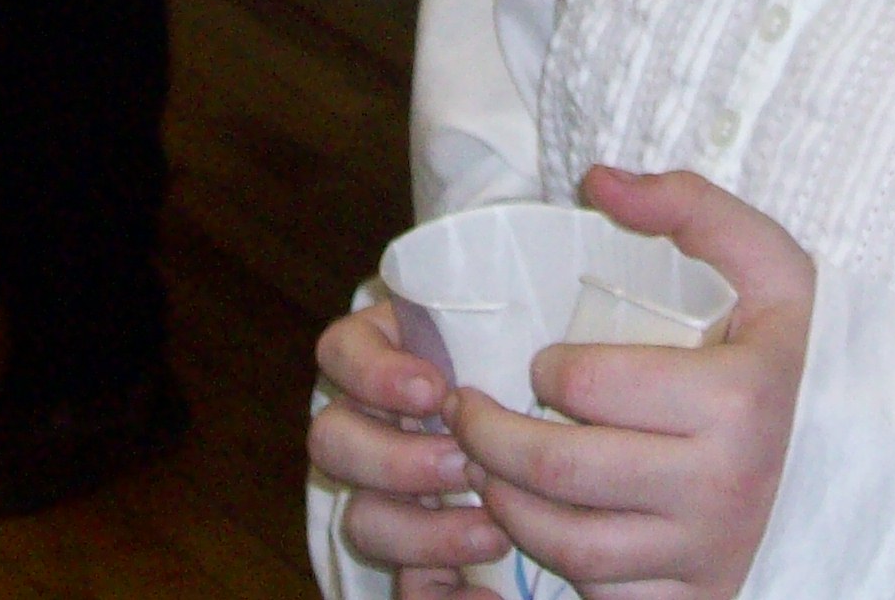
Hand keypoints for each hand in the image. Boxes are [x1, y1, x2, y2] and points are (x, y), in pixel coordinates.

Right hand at [311, 299, 511, 591]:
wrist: (563, 431)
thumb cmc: (534, 360)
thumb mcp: (513, 326)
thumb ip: (496, 321)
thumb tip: (528, 338)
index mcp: (385, 359)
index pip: (339, 352)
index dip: (374, 374)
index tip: (434, 389)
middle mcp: (371, 426)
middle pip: (331, 441)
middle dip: (394, 458)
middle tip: (462, 463)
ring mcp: (386, 495)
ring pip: (361, 519)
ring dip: (422, 532)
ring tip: (493, 533)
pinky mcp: (414, 558)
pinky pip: (407, 590)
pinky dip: (442, 599)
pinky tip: (486, 595)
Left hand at [452, 168, 814, 599]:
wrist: (882, 467)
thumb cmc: (809, 359)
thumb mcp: (774, 269)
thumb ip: (691, 209)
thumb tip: (598, 180)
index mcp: (737, 400)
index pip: (591, 384)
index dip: (546, 369)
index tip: (539, 363)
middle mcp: (723, 487)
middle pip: (565, 472)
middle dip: (491, 441)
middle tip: (467, 415)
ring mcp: (711, 554)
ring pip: (574, 548)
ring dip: (509, 507)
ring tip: (488, 469)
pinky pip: (607, 596)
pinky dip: (562, 566)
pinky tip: (548, 523)